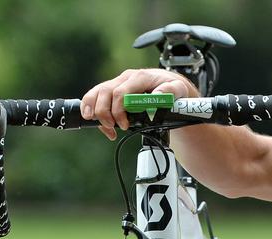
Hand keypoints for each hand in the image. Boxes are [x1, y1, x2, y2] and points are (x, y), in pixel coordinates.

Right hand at [80, 68, 199, 139]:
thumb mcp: (178, 89)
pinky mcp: (113, 90)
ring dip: (94, 111)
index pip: (121, 92)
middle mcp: (126, 78)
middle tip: (111, 127)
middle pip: (105, 92)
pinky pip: (96, 97)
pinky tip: (101, 125)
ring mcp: (118, 83)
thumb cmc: (173, 88)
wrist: (169, 85)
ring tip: (103, 127)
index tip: (124, 125)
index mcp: (140, 77)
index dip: (118, 110)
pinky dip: (93, 111)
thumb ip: (169, 91)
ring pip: (97, 92)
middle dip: (103, 112)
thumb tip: (156, 96)